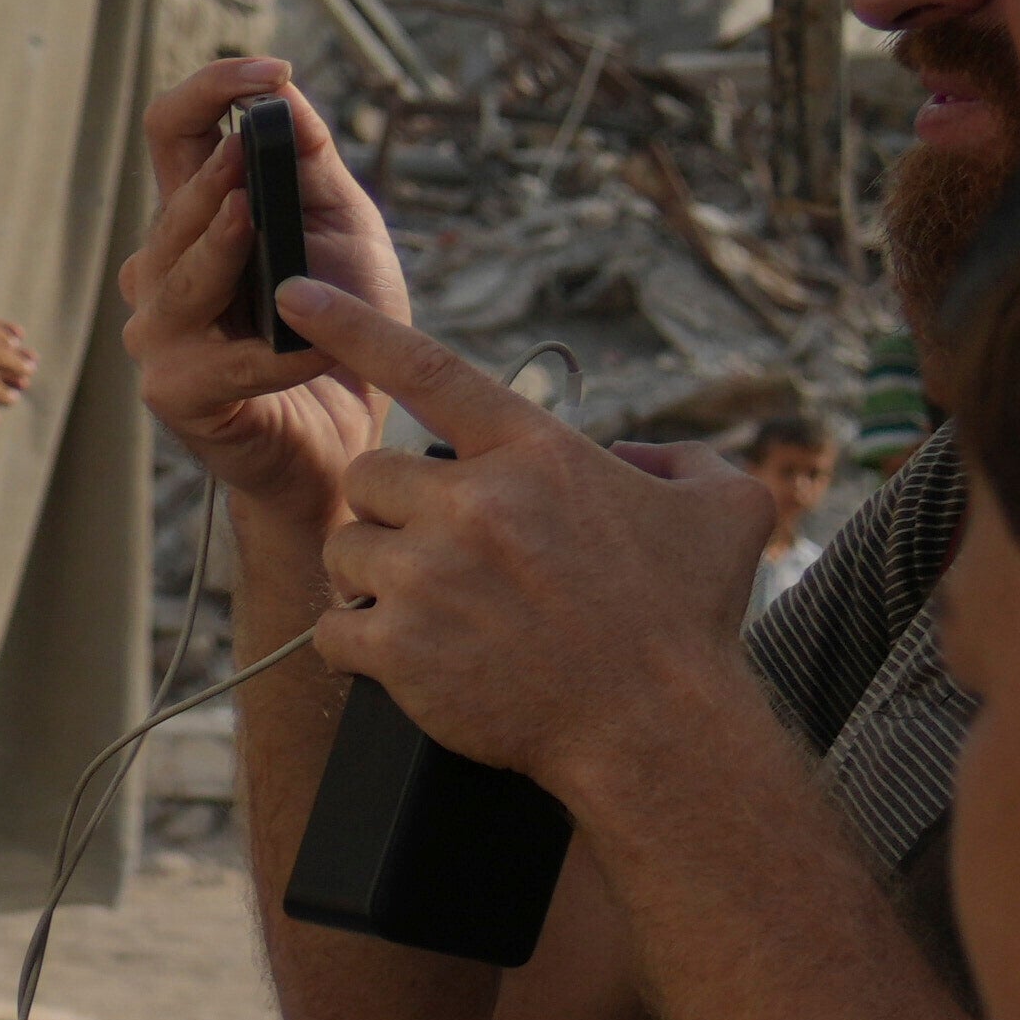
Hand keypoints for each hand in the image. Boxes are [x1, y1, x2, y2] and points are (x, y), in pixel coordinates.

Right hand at [120, 54, 409, 532]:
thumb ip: (310, 166)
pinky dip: (284, 352)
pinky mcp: (175, 393)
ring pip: (180, 271)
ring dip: (235, 254)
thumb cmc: (343, 331)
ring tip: (287, 258)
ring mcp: (158, 333)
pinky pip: (224, 358)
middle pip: (175, 199)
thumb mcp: (341, 230)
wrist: (347, 438)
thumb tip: (282, 90)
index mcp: (196, 220)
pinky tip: (326, 348)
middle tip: (263, 166)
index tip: (271, 69)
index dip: (211, 88)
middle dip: (224, 177)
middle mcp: (160, 270)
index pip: (173, 131)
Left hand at [278, 277, 773, 798]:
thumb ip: (680, 459)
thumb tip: (633, 453)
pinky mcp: (399, 648)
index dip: (352, 325)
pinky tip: (397, 656)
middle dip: (392, 509)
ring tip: (425, 604)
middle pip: (368, 474)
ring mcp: (430, 576)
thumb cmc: (687, 622)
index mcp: (536, 456)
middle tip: (437, 551)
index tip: (294, 291)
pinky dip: (353, 643)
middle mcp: (474, 504)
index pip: (428, 368)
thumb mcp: (725, 511)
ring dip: (369, 572)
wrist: (655, 728)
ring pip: (343, 545)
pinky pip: (331, 626)